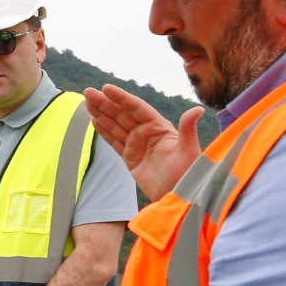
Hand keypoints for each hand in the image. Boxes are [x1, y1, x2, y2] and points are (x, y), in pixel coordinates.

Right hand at [84, 83, 204, 201]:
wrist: (179, 197)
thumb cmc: (188, 174)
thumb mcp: (188, 151)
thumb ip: (188, 129)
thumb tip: (198, 109)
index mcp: (159, 127)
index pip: (137, 108)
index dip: (121, 98)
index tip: (106, 88)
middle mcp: (147, 133)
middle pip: (122, 114)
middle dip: (105, 103)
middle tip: (88, 92)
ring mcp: (137, 145)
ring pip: (115, 126)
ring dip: (101, 114)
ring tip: (87, 103)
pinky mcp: (130, 158)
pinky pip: (114, 141)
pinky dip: (104, 131)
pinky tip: (94, 121)